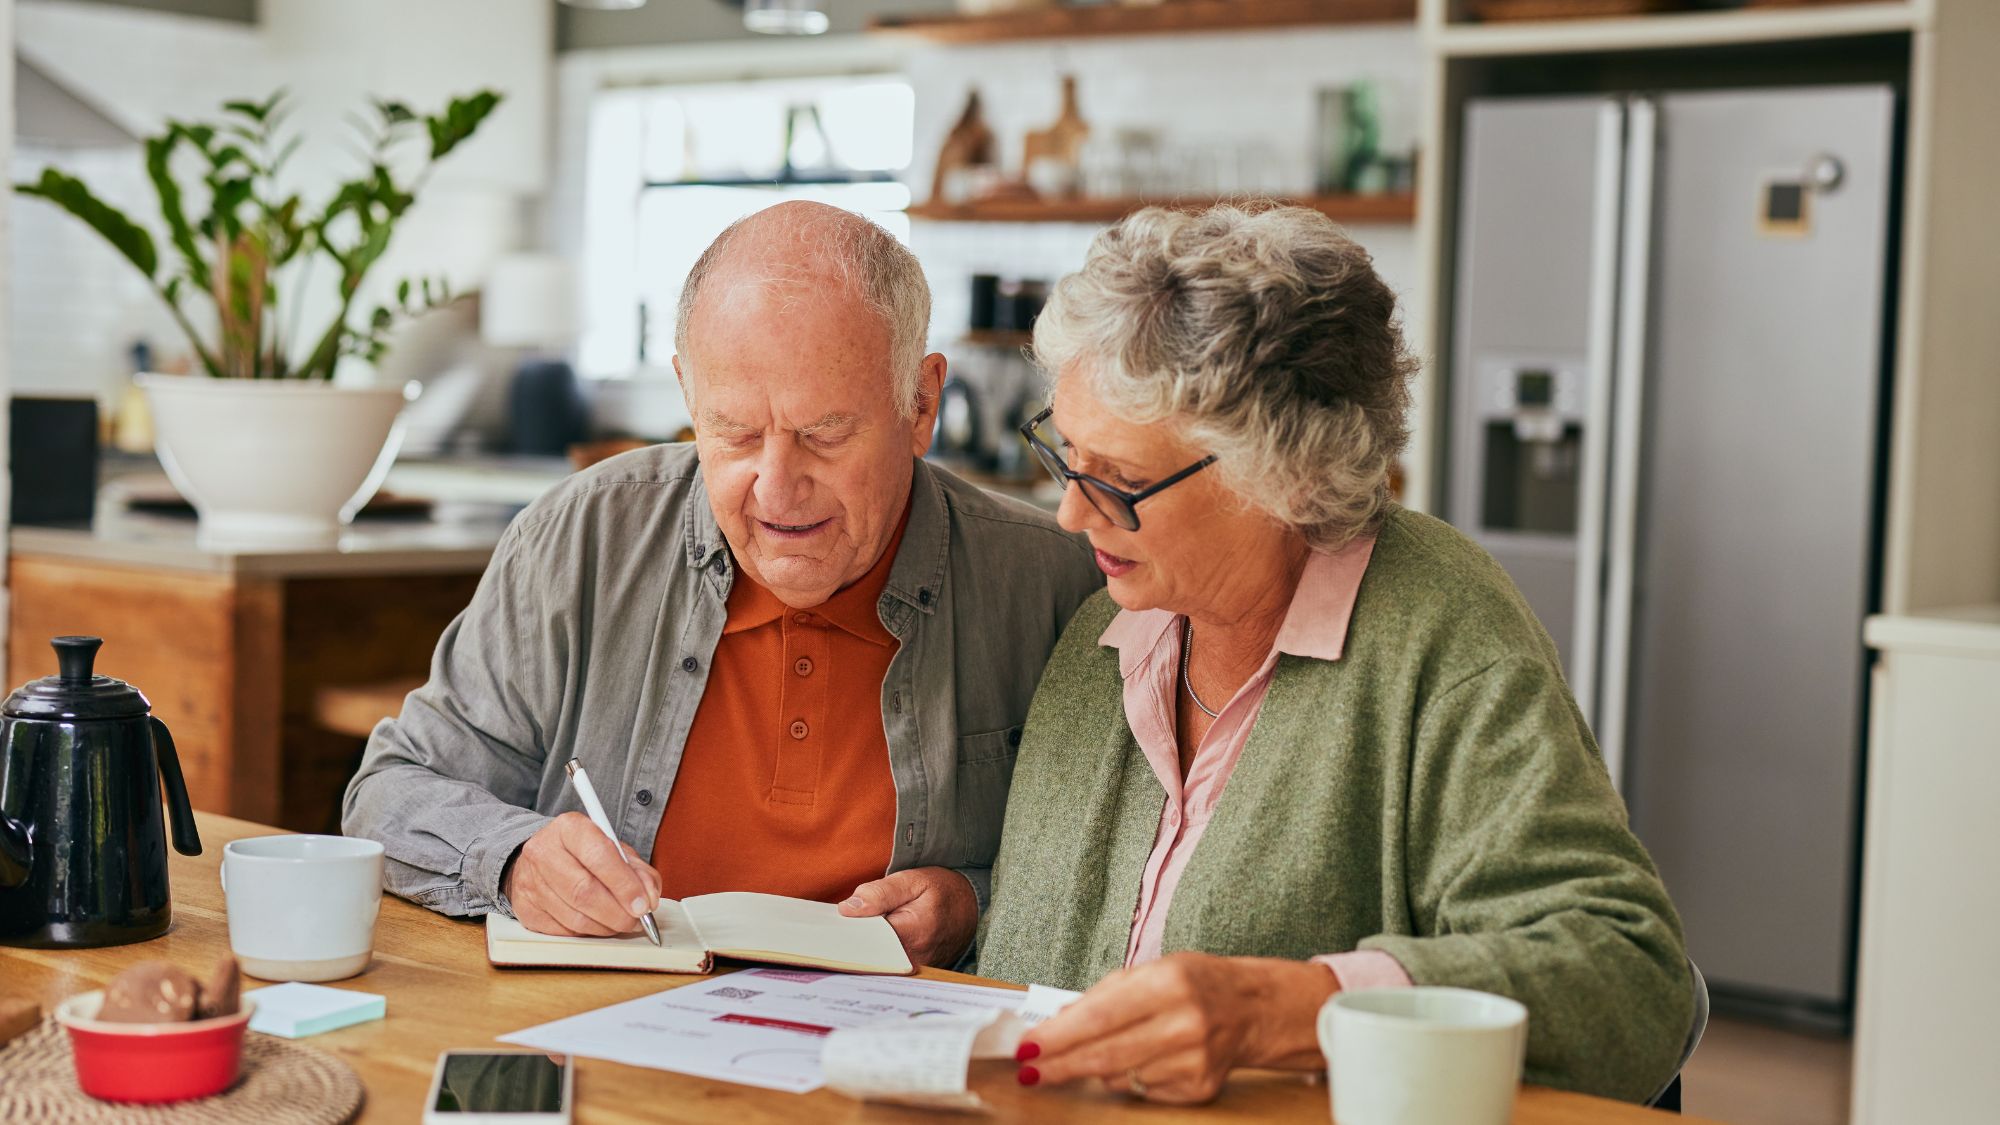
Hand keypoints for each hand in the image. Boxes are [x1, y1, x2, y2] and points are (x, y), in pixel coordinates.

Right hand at [502, 812, 661, 937]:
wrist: (541, 858)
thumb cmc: (582, 853)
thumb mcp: (614, 849)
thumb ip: (637, 870)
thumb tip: (649, 897)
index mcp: (569, 828)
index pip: (599, 856)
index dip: (625, 884)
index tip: (643, 903)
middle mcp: (544, 851)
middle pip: (584, 891)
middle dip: (618, 912)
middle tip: (637, 920)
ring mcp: (530, 882)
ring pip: (575, 917)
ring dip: (606, 926)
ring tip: (621, 923)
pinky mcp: (525, 909)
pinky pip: (563, 930)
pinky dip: (588, 933)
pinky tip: (598, 924)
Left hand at [837, 866, 978, 967]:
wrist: (974, 907)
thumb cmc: (943, 890)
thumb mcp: (913, 880)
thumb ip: (880, 893)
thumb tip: (847, 909)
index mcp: (911, 934)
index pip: (865, 941)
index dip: (846, 933)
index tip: (831, 927)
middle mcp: (914, 959)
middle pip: (868, 956)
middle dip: (851, 943)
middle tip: (837, 929)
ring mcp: (916, 970)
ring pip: (876, 963)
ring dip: (862, 950)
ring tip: (853, 934)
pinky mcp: (915, 972)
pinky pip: (887, 966)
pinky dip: (874, 955)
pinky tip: (866, 943)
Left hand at [1015, 953, 1336, 1104]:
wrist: (1252, 1007)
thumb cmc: (1195, 983)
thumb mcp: (1151, 971)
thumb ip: (1103, 996)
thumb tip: (1056, 1024)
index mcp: (1168, 982)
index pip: (1100, 1016)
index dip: (1059, 1036)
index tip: (1028, 1047)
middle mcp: (1184, 1022)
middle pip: (1105, 1054)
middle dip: (1060, 1065)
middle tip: (1030, 1071)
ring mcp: (1194, 1060)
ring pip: (1120, 1076)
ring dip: (1095, 1069)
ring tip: (1091, 1055)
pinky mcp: (1200, 1088)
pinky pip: (1144, 1090)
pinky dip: (1130, 1077)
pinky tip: (1142, 1058)